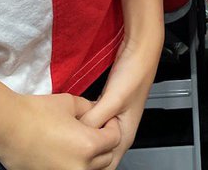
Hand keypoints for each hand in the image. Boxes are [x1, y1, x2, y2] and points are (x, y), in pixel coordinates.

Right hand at [0, 92, 120, 169]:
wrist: (7, 128)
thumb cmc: (37, 112)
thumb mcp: (70, 102)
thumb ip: (90, 108)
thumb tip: (99, 110)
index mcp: (88, 145)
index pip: (114, 139)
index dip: (111, 126)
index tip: (105, 120)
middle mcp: (81, 167)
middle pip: (106, 159)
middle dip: (103, 144)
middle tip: (94, 130)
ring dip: (92, 158)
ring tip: (80, 143)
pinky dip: (76, 165)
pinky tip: (67, 152)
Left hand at [80, 34, 161, 166]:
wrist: (140, 50)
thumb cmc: (133, 74)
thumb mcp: (112, 99)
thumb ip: (95, 119)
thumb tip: (75, 134)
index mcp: (124, 136)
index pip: (107, 166)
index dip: (91, 166)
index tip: (74, 159)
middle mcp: (118, 131)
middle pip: (99, 154)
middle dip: (84, 153)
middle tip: (67, 146)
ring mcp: (112, 118)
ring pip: (94, 138)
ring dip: (82, 137)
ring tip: (67, 135)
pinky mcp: (105, 107)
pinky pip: (92, 123)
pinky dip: (83, 124)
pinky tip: (73, 120)